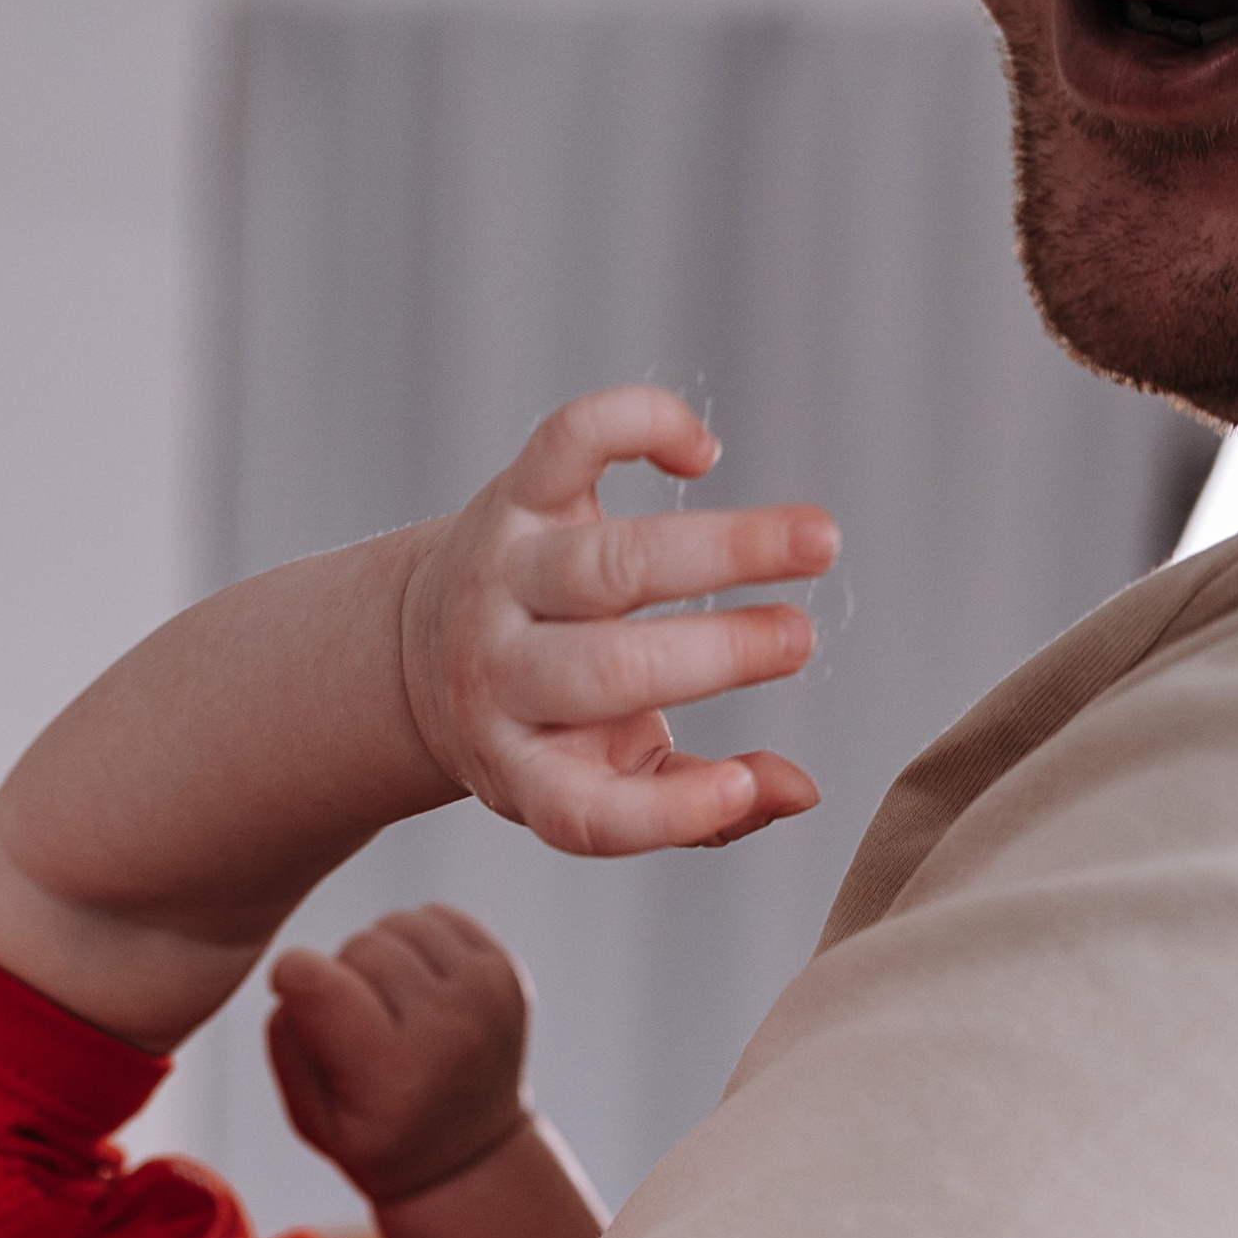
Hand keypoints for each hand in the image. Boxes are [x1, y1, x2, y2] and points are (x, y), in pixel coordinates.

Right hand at [267, 905, 532, 1205]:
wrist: (470, 1154)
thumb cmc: (376, 1136)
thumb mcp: (312, 1121)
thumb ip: (288, 1045)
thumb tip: (298, 971)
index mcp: (393, 1074)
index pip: (318, 983)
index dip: (293, 977)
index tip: (295, 994)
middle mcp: (448, 1030)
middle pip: (359, 946)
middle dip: (343, 975)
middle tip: (358, 1023)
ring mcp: (485, 996)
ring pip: (397, 924)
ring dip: (381, 956)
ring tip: (390, 1007)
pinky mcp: (505, 971)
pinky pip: (436, 916)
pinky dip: (416, 944)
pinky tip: (420, 989)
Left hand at [399, 387, 839, 857]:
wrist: (420, 650)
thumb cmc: (545, 727)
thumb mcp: (599, 781)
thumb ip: (696, 805)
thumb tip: (802, 792)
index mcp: (525, 766)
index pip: (586, 811)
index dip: (666, 812)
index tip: (743, 787)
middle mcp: (502, 676)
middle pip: (610, 671)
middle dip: (715, 655)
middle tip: (801, 641)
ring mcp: (504, 580)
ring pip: (609, 563)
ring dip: (723, 547)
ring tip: (817, 541)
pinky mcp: (512, 498)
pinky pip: (571, 441)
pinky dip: (641, 426)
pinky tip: (701, 452)